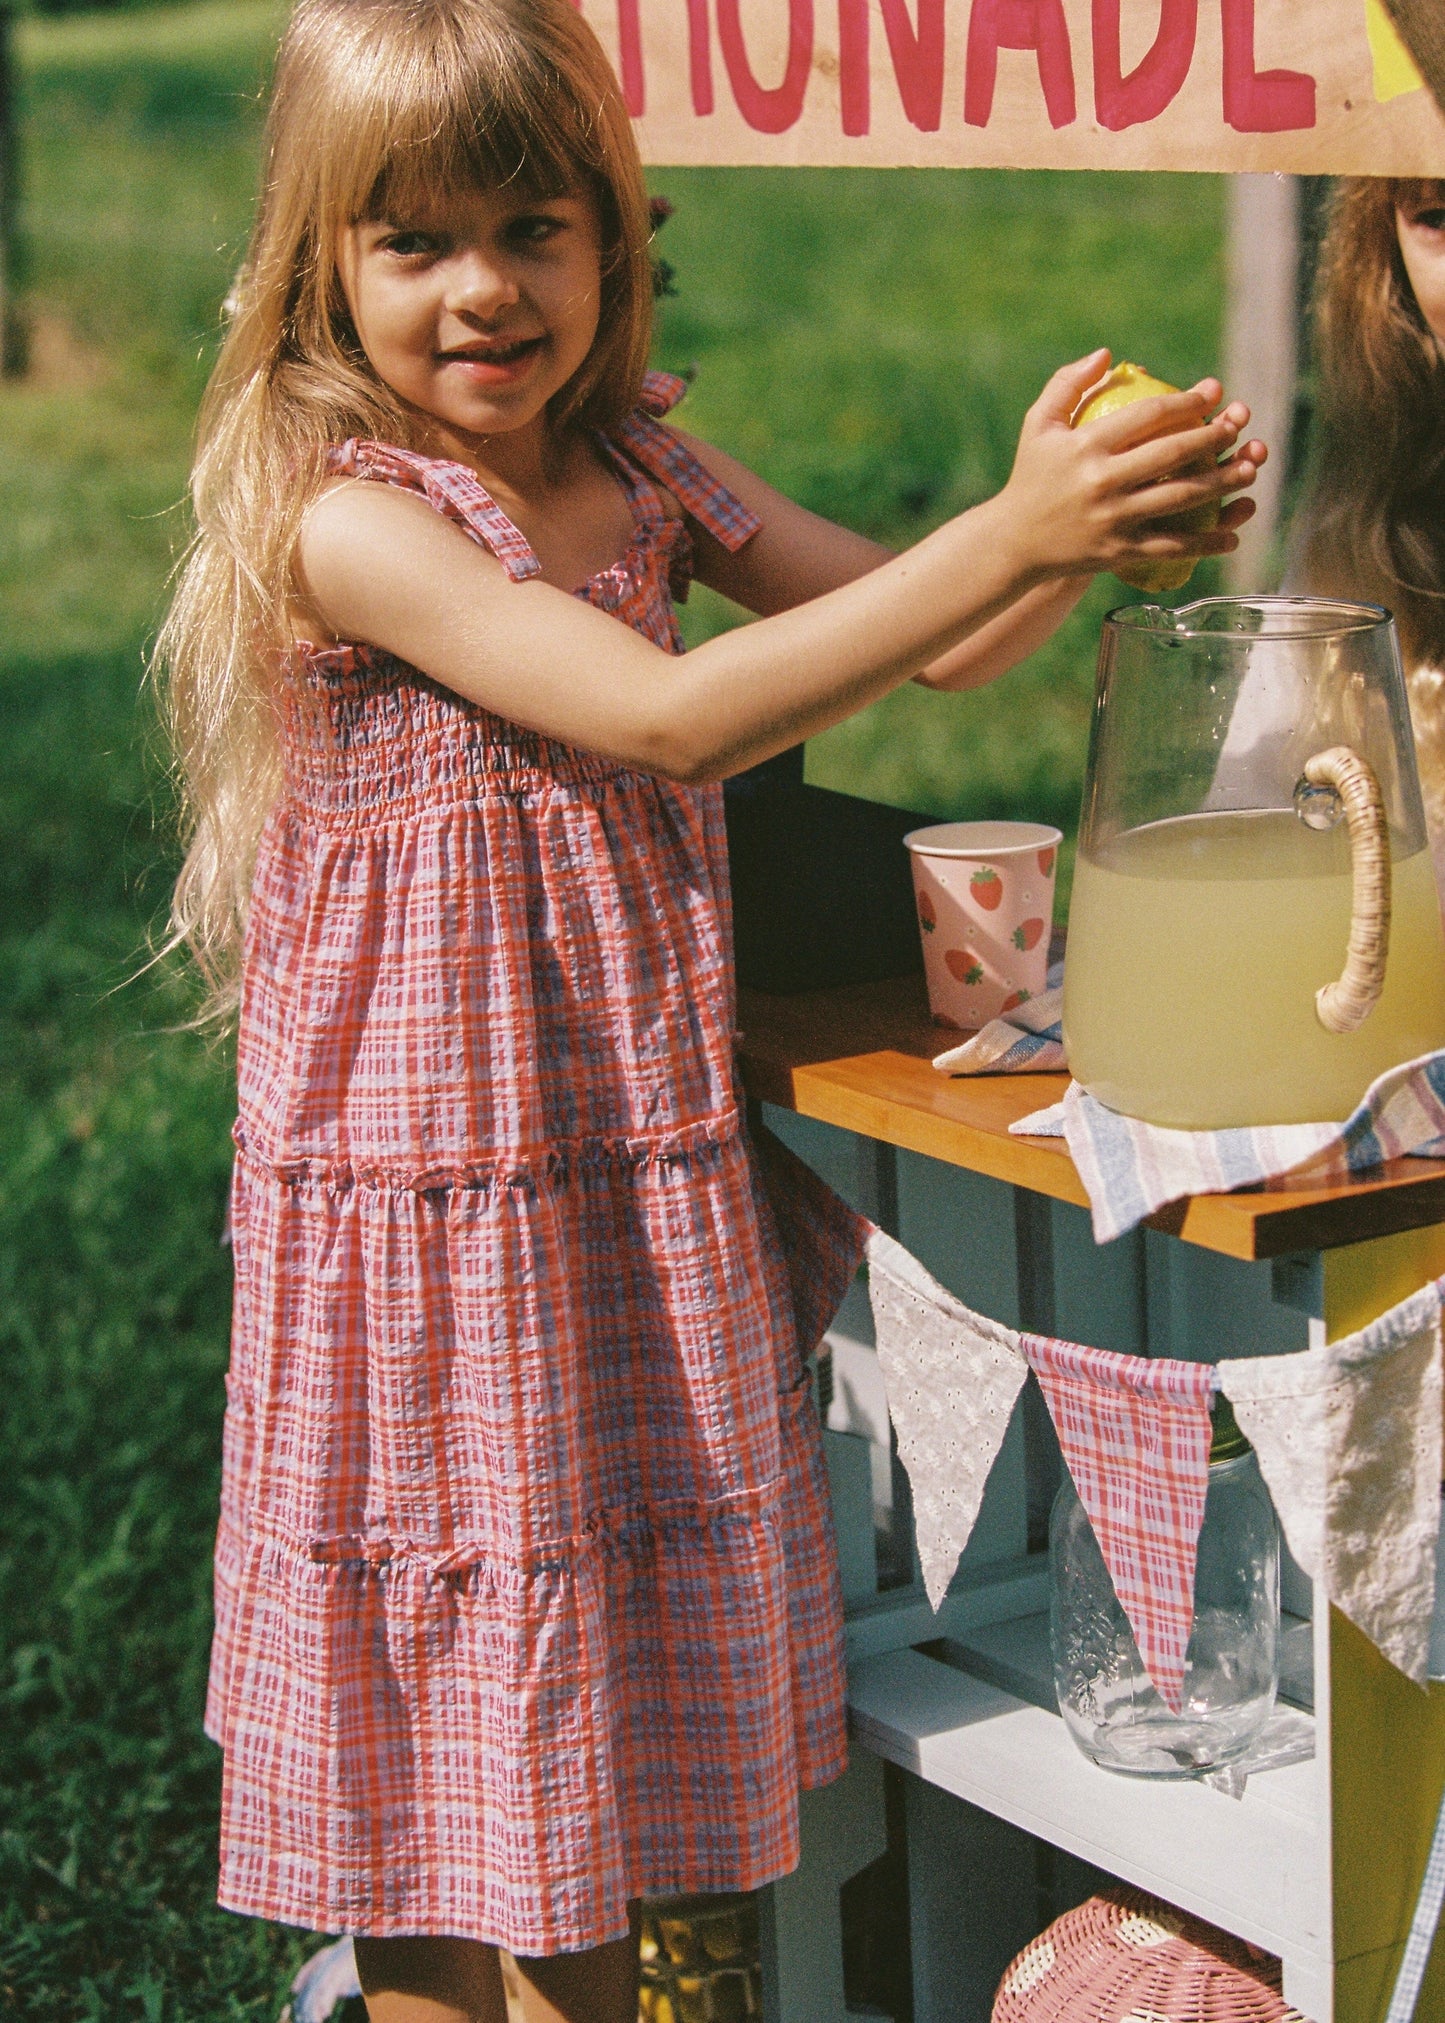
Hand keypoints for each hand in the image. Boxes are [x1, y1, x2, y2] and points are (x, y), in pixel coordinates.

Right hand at [998, 350, 1266, 580]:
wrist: (1012, 542)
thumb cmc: (1030, 476)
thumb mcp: (1038, 424)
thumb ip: (1068, 383)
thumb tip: (1108, 354)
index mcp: (1086, 446)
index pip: (1148, 416)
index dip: (1187, 401)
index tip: (1214, 391)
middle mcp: (1102, 482)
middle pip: (1172, 454)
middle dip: (1214, 436)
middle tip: (1239, 423)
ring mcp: (1113, 520)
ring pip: (1179, 498)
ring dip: (1221, 483)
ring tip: (1250, 468)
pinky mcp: (1119, 552)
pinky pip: (1171, 547)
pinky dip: (1204, 544)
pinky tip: (1232, 538)